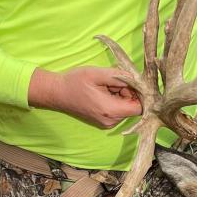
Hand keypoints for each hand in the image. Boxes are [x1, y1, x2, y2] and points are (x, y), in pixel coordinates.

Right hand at [28, 66, 143, 128]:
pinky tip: (103, 92)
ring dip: (121, 95)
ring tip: (105, 86)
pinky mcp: (105, 121)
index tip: (130, 82)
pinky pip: (118, 110)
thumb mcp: (97, 73)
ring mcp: (108, 123)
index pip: (140, 107)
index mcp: (111, 110)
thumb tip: (136, 79)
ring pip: (126, 108)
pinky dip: (115, 100)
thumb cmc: (75, 82)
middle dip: (128, 93)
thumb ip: (119, 76)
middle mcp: (111, 120)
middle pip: (133, 107)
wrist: (57, 93)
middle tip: (113, 82)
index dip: (140, 94)